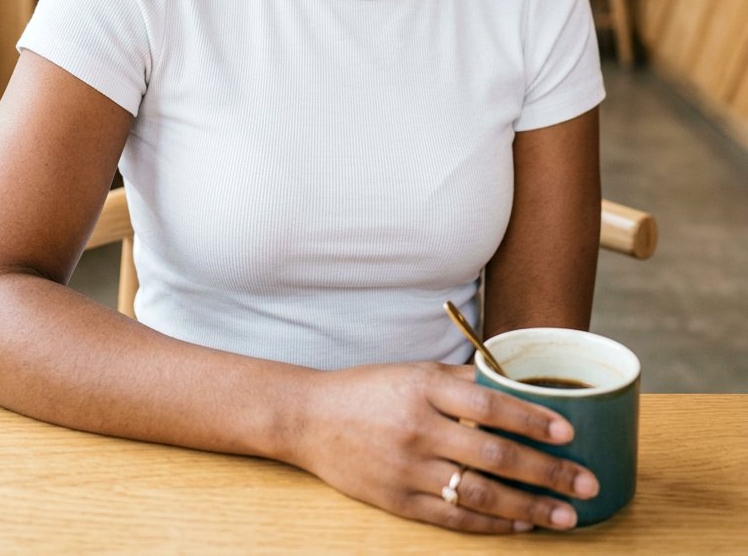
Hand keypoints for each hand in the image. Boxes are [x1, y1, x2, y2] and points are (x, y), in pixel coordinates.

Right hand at [297, 363, 598, 533]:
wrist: (311, 418)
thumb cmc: (369, 390)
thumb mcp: (414, 372)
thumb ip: (461, 382)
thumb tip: (515, 385)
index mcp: (424, 390)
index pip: (489, 405)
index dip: (531, 420)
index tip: (568, 432)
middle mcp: (418, 429)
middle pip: (493, 455)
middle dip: (546, 472)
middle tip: (585, 483)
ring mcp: (408, 469)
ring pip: (479, 493)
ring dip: (528, 507)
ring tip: (565, 516)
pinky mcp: (398, 502)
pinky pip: (454, 516)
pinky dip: (492, 522)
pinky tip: (520, 524)